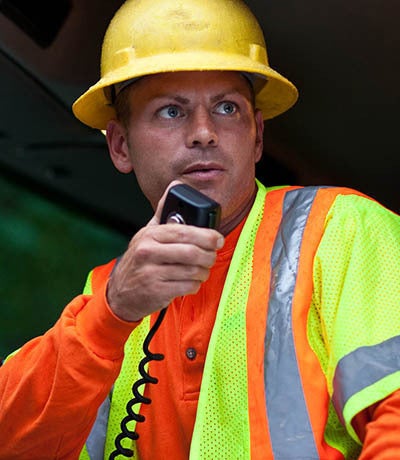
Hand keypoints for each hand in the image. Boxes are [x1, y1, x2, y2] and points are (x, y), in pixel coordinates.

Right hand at [106, 183, 223, 321]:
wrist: (120, 292)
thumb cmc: (140, 261)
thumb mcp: (147, 234)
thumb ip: (163, 212)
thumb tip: (175, 186)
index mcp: (150, 235)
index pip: (185, 232)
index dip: (207, 235)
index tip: (218, 239)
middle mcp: (148, 252)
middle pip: (192, 252)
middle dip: (209, 255)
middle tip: (211, 256)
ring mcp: (151, 273)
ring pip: (192, 271)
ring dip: (203, 271)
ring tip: (202, 270)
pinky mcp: (156, 291)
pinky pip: (187, 286)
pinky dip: (194, 285)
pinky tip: (191, 281)